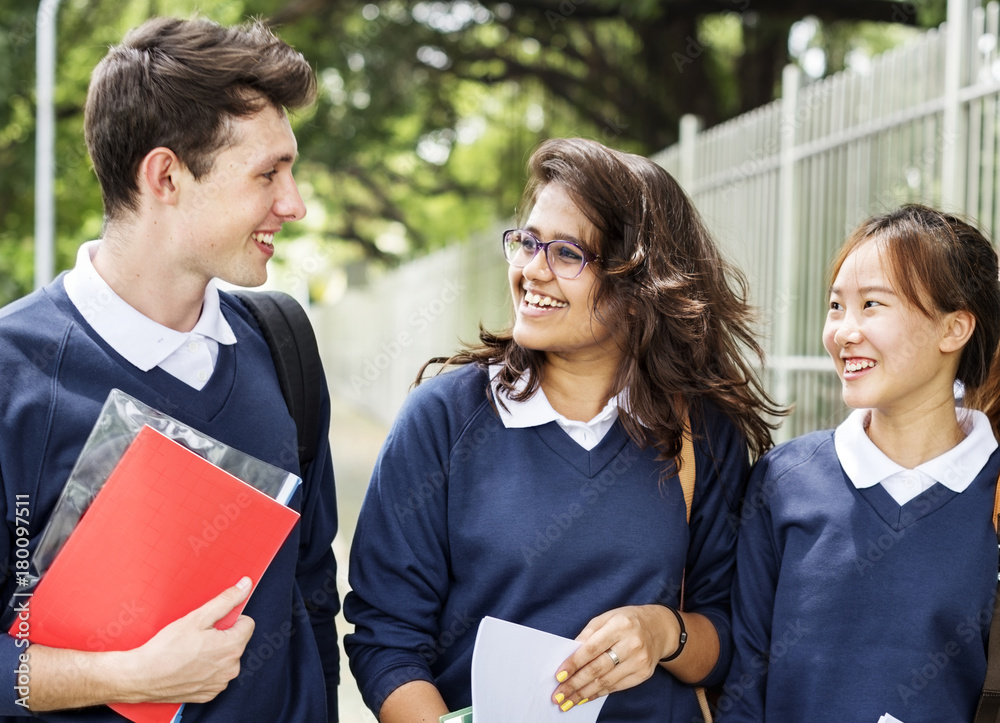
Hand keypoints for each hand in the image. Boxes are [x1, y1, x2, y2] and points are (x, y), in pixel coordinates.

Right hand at [120, 576, 255, 703]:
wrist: (142, 676)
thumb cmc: (167, 647)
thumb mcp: (198, 617)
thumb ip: (226, 600)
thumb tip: (245, 585)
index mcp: (233, 647)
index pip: (247, 624)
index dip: (230, 619)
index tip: (213, 623)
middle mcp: (232, 668)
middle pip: (236, 641)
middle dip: (222, 636)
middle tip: (197, 637)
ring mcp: (220, 683)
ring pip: (226, 659)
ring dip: (214, 653)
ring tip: (191, 652)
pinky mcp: (209, 693)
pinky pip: (216, 675)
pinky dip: (206, 669)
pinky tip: (189, 666)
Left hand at [550, 605, 677, 711]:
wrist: (660, 628)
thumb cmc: (628, 621)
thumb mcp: (607, 617)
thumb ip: (588, 634)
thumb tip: (569, 654)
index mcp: (620, 625)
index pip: (592, 648)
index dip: (574, 663)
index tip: (559, 675)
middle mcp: (632, 644)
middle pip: (598, 668)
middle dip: (575, 684)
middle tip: (558, 695)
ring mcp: (640, 661)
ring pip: (606, 681)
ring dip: (584, 694)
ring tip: (567, 701)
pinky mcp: (644, 674)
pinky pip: (617, 687)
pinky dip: (598, 693)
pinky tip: (585, 697)